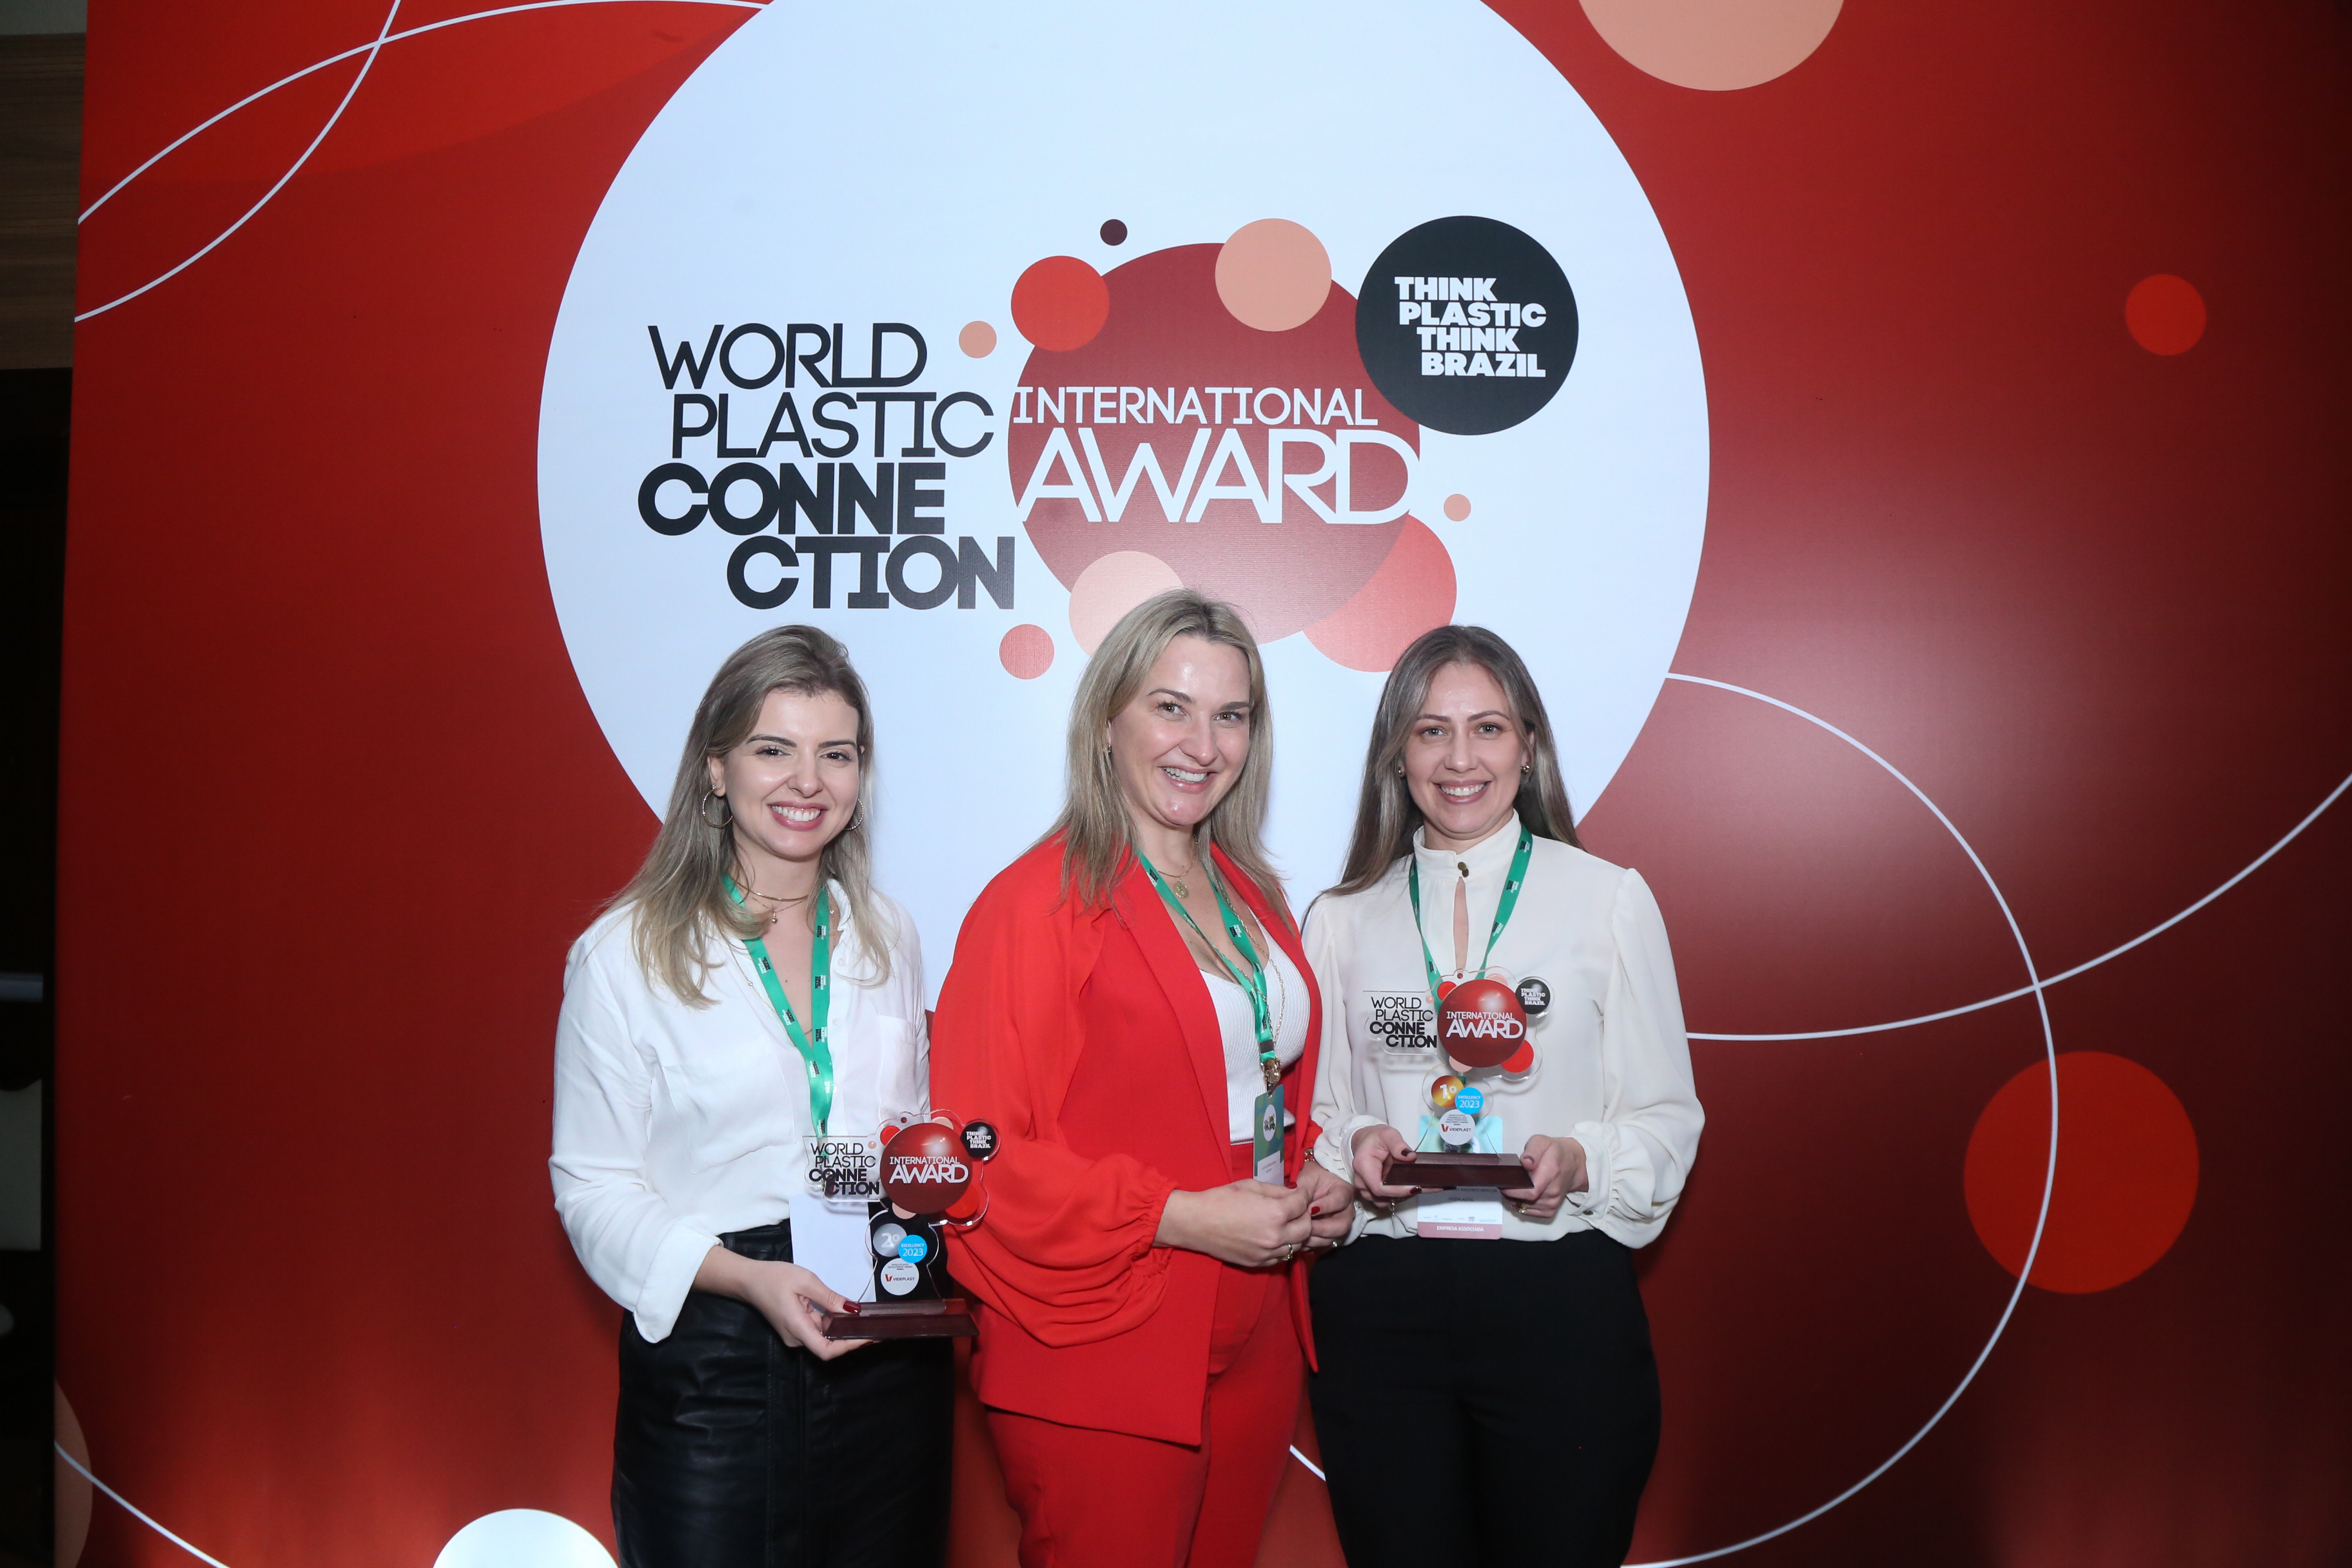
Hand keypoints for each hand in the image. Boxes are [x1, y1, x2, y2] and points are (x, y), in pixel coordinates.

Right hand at [694, 1247, 868, 1359]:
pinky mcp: (795, 1328)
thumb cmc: (774, 1277)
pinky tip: (847, 1315)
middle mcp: (796, 1337)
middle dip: (852, 1339)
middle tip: (877, 1328)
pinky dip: (833, 1324)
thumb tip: (853, 1310)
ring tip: (868, 1321)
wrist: (749, 1279)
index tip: (869, 1338)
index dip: (849, 1348)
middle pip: (828, 1346)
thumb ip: (830, 1297)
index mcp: (797, 1328)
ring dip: (844, 1331)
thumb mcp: (805, 1281)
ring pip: (824, 1337)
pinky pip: (817, 1330)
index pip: (826, 1350)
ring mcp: (795, 1334)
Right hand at [1157, 1180, 1311, 1266]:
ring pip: (1297, 1245)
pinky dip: (1284, 1246)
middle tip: (1297, 1207)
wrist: (1196, 1223)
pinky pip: (1282, 1257)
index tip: (1302, 1192)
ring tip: (1288, 1222)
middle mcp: (1276, 1237)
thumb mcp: (1252, 1186)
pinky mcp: (1259, 1263)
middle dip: (1305, 1215)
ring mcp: (1268, 1253)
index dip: (1305, 1195)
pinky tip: (1276, 1236)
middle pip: (1307, 1228)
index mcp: (1275, 1214)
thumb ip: (1277, 1191)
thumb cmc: (1221, 1199)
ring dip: (1297, 1233)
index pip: (1303, 1204)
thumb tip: (1294, 1193)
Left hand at [1294, 1160, 1354, 1250]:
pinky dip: (1313, 1246)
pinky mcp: (1333, 1237)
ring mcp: (1341, 1226)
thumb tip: (1298, 1201)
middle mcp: (1347, 1211)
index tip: (1310, 1209)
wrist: (1314, 1189)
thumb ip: (1304, 1187)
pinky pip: (1326, 1247)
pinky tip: (1301, 1242)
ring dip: (1316, 1238)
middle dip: (1322, 1227)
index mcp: (1345, 1191)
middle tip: (1305, 1225)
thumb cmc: (1312, 1180)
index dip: (1326, 1206)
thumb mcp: (1308, 1176)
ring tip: (1300, 1234)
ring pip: (1334, 1238)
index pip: (1340, 1200)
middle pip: (1342, 1225)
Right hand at [1349, 1124, 1420, 1205]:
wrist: (1366, 1142)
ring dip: (1402, 1196)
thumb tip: (1410, 1156)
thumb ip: (1398, 1144)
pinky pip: (1385, 1200)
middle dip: (1404, 1194)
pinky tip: (1409, 1187)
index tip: (1414, 1187)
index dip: (1397, 1191)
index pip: (1378, 1187)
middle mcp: (1361, 1181)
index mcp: (1363, 1166)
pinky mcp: (1371, 1193)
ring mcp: (1365, 1189)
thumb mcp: (1388, 1134)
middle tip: (1425, 1186)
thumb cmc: (1375, 1139)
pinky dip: (1398, 1196)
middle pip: (1382, 1197)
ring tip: (1419, 1185)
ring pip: (1384, 1202)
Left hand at [1509, 1134, 1589, 1220]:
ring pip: (1526, 1208)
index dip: (1513, 1190)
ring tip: (1511, 1188)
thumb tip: (1526, 1163)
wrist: (1573, 1165)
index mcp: (1551, 1172)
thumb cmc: (1555, 1152)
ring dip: (1514, 1200)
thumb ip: (1532, 1151)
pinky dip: (1521, 1206)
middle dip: (1510, 1194)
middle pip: (1526, 1200)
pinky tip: (1519, 1196)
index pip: (1530, 1191)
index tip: (1503, 1183)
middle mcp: (1553, 1191)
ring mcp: (1553, 1202)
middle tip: (1503, 1185)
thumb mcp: (1541, 1142)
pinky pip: (1531, 1213)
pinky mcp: (1551, 1210)